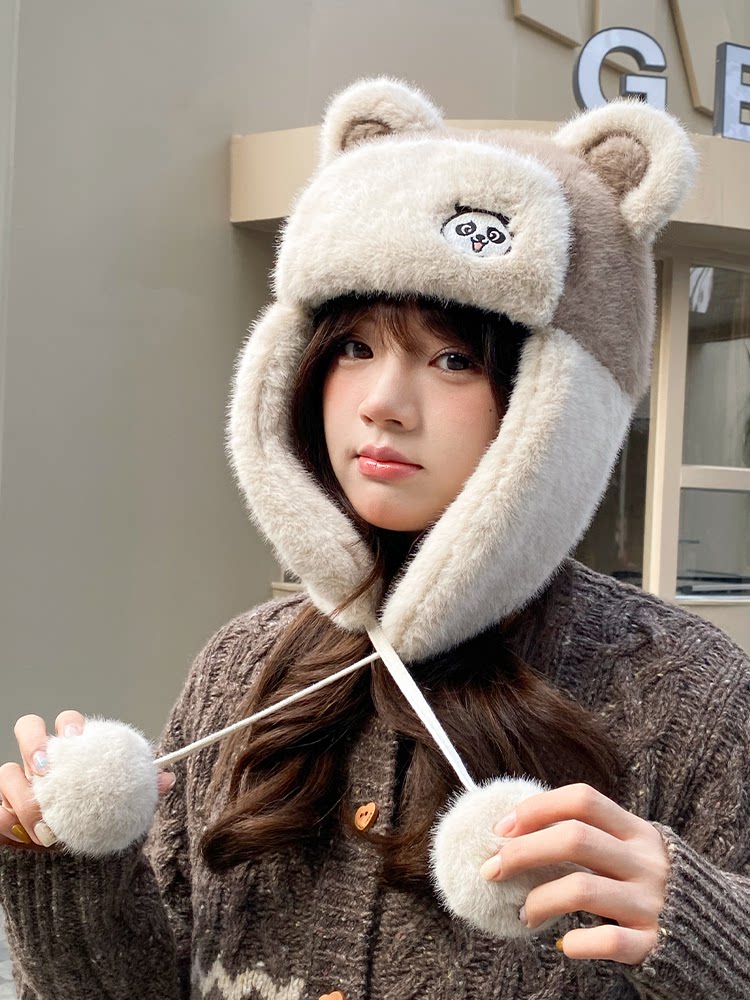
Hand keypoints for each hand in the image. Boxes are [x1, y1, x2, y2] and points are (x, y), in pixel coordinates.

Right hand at [0, 712, 175, 849]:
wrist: (76, 878)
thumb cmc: (99, 832)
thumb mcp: (124, 812)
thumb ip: (141, 793)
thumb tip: (167, 778)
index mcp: (71, 754)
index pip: (66, 723)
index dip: (68, 724)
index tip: (78, 738)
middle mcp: (40, 764)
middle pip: (28, 731)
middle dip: (33, 742)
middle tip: (47, 767)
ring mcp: (17, 788)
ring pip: (7, 774)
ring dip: (25, 799)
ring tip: (46, 827)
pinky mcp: (3, 816)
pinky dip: (10, 822)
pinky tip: (26, 840)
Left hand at [480, 782, 668, 964]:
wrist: (705, 930)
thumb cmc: (642, 882)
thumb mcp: (626, 848)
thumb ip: (586, 834)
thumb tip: (513, 828)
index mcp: (635, 830)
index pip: (583, 799)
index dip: (537, 808)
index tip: (501, 828)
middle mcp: (644, 861)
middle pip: (575, 839)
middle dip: (522, 851)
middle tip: (492, 869)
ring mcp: (650, 902)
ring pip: (582, 890)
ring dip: (539, 900)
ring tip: (523, 913)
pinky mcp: (652, 942)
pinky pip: (608, 941)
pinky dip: (577, 943)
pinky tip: (563, 943)